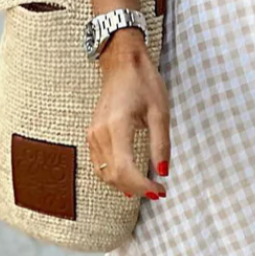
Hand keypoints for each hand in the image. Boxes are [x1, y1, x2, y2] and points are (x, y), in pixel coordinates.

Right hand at [86, 35, 170, 199]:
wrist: (122, 63)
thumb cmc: (143, 82)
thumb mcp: (160, 111)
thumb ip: (161, 144)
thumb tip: (163, 172)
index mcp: (117, 126)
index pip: (125, 169)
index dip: (142, 186)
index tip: (160, 190)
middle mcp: (99, 133)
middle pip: (113, 176)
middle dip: (136, 189)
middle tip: (158, 191)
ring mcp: (92, 135)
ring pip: (104, 174)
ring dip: (125, 185)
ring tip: (147, 187)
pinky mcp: (91, 135)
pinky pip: (99, 165)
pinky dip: (114, 176)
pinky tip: (129, 179)